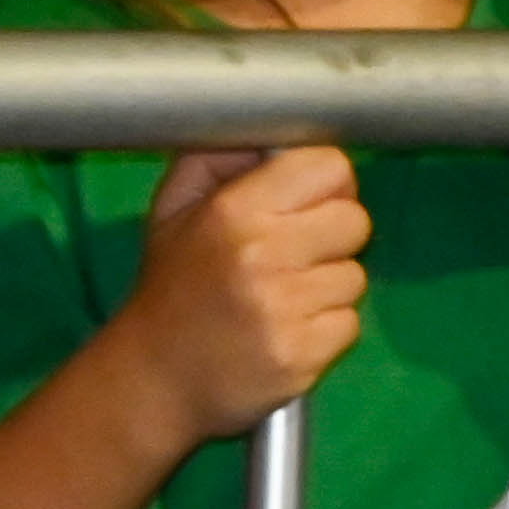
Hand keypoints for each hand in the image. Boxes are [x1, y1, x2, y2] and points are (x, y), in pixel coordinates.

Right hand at [124, 147, 367, 438]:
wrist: (153, 382)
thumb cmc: (171, 289)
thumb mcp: (174, 209)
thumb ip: (218, 156)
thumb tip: (270, 126)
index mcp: (234, 212)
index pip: (330, 168)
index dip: (327, 184)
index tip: (308, 203)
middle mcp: (263, 256)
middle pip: (355, 220)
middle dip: (333, 235)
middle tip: (296, 253)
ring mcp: (284, 311)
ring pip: (355, 277)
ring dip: (328, 286)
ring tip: (282, 298)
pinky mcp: (301, 357)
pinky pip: (348, 325)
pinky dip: (326, 330)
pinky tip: (287, 331)